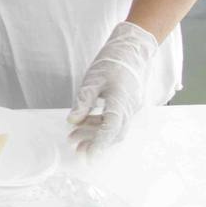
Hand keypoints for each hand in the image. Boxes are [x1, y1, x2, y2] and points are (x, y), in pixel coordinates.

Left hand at [67, 21, 158, 155]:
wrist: (133, 50)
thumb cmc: (112, 62)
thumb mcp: (92, 80)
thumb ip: (83, 102)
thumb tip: (72, 121)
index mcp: (121, 101)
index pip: (110, 129)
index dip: (99, 144)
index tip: (88, 156)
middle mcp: (130, 108)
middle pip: (113, 133)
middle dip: (94, 143)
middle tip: (73, 145)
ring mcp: (131, 107)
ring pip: (115, 128)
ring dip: (96, 135)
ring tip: (74, 136)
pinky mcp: (129, 105)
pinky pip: (116, 121)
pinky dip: (101, 126)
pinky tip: (85, 123)